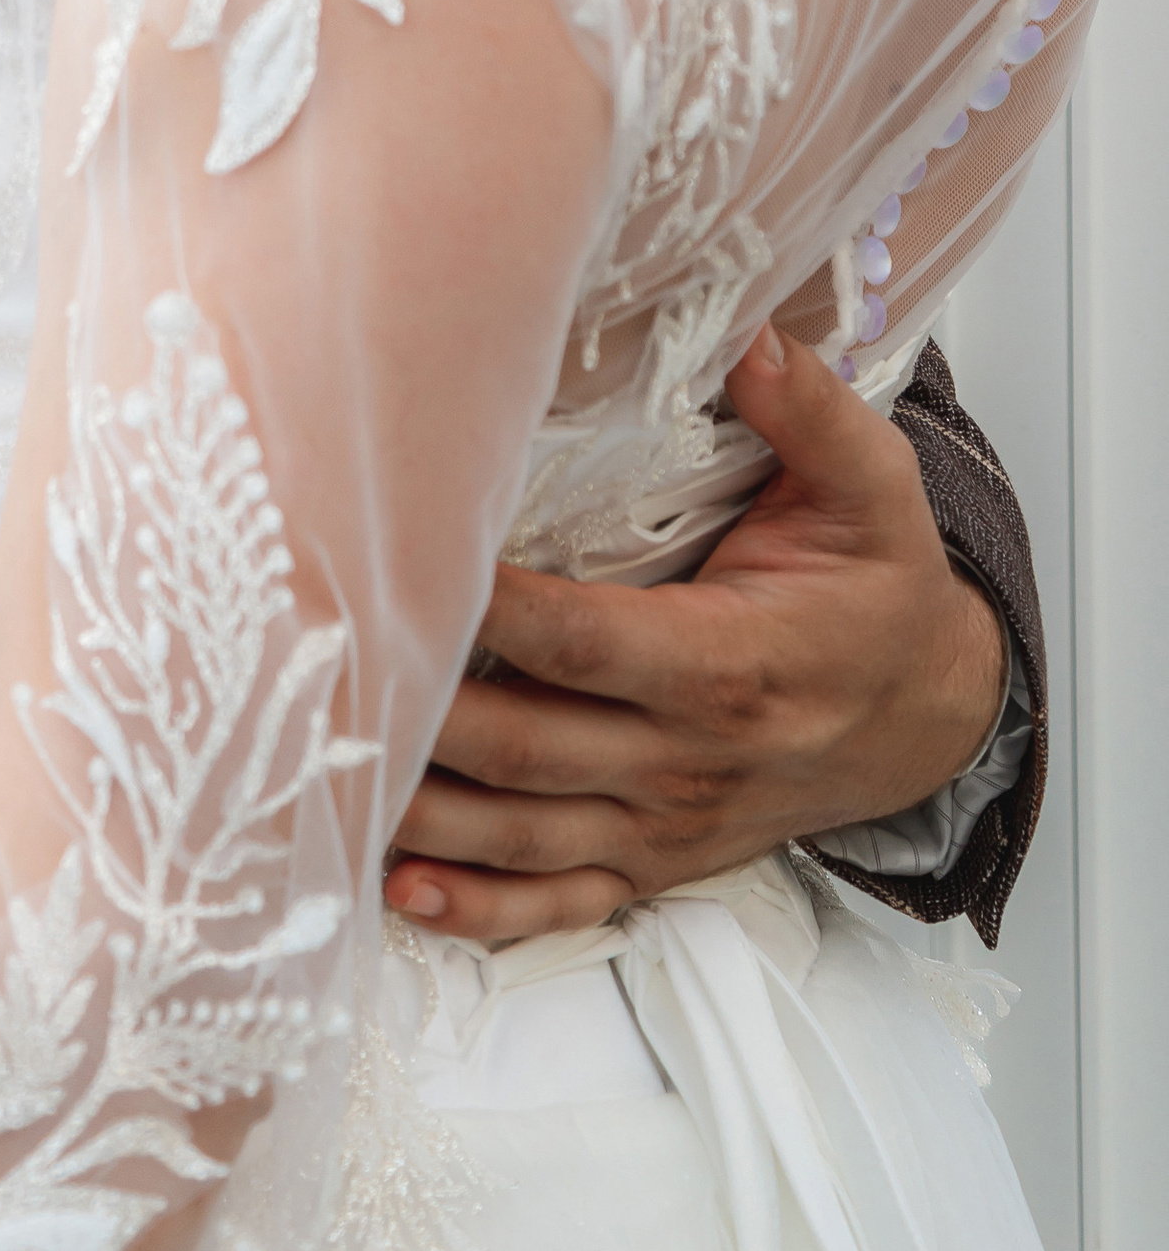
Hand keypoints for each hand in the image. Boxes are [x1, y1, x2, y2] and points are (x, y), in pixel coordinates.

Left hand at [386, 323, 1011, 945]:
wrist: (933, 718)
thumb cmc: (882, 597)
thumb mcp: (876, 494)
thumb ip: (814, 416)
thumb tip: (753, 340)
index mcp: (728, 666)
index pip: (582, 641)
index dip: (491, 610)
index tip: (407, 565)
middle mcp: (685, 759)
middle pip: (523, 745)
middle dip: (417, 715)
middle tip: (318, 673)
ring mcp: (663, 824)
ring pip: (520, 835)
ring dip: (420, 815)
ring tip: (324, 780)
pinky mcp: (653, 863)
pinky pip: (558, 903)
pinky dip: (477, 910)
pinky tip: (399, 889)